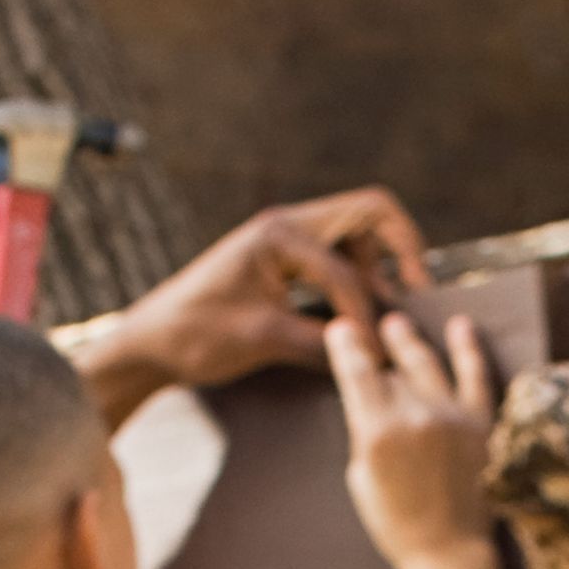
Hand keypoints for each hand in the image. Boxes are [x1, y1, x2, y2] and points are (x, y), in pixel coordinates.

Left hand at [75, 187, 432, 418]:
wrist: (150, 345)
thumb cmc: (196, 337)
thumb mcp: (263, 341)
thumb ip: (323, 345)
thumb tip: (377, 357)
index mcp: (279, 234)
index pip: (347, 267)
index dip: (365, 314)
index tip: (373, 356)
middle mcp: (287, 225)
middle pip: (369, 212)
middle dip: (400, 249)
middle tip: (418, 291)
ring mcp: (285, 240)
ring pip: (357, 234)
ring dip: (379, 266)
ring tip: (388, 311)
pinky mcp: (283, 262)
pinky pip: (337, 258)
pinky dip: (357, 280)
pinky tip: (359, 317)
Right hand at [329, 307, 496, 568]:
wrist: (450, 553)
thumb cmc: (398, 525)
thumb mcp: (362, 480)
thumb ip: (365, 434)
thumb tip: (369, 401)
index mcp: (377, 432)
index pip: (357, 373)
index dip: (346, 346)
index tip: (341, 329)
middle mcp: (414, 416)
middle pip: (391, 370)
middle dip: (375, 347)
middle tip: (365, 327)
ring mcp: (451, 416)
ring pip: (426, 365)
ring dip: (409, 342)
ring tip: (397, 325)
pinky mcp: (481, 423)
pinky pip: (475, 375)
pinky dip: (468, 348)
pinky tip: (461, 326)